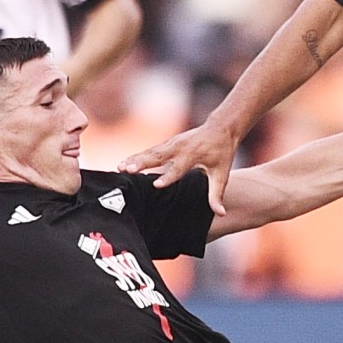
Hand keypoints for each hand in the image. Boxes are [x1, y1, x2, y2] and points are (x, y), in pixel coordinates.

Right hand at [122, 121, 240, 215]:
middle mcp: (180, 147)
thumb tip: (221, 214)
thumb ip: (217, 194)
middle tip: (127, 170)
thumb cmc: (221, 153)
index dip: (168, 177)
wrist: (220, 128)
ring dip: (134, 159)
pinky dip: (136, 156)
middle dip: (142, 163)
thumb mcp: (222, 173)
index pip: (179, 168)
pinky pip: (149, 151)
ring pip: (150, 152)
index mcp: (194, 155)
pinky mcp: (166, 144)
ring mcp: (171, 144)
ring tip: (120, 167)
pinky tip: (123, 163)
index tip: (156, 185)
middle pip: (158, 156)